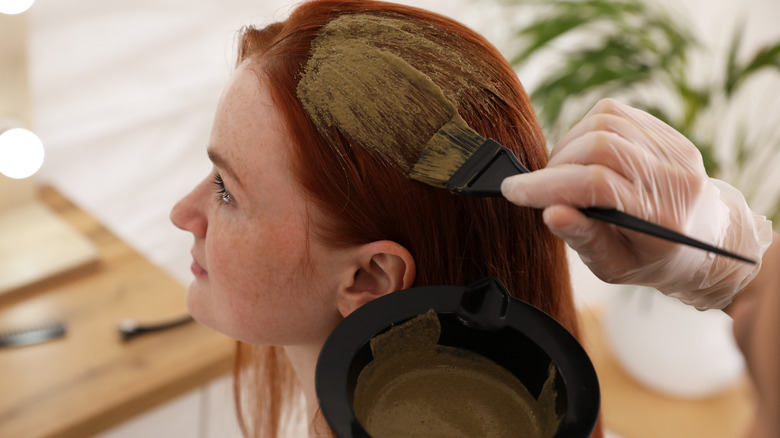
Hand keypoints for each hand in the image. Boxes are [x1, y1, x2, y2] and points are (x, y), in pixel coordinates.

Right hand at [501, 99, 771, 308]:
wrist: (704, 239)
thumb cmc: (654, 258)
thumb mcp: (615, 267)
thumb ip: (584, 239)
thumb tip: (550, 213)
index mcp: (662, 217)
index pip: (598, 184)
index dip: (548, 184)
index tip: (514, 191)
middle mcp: (675, 175)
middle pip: (600, 145)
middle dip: (555, 164)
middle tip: (538, 187)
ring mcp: (676, 148)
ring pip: (604, 122)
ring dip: (568, 146)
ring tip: (561, 174)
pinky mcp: (668, 131)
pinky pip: (614, 114)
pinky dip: (585, 131)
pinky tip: (582, 157)